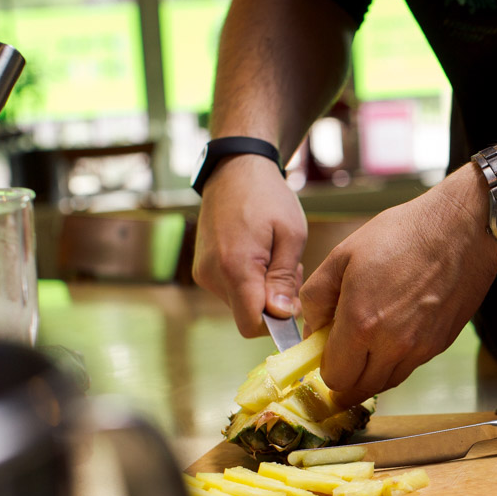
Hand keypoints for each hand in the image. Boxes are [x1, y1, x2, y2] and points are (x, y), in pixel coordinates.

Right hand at [192, 155, 307, 336]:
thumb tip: (279, 315)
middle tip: (291, 270)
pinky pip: (232, 291)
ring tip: (275, 259)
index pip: (252, 325)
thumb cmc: (268, 197)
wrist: (235, 170)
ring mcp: (204, 273)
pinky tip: (260, 257)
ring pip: (241, 304)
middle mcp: (213, 275)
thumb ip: (284, 279)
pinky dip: (250, 283)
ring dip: (263, 291)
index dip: (276, 323)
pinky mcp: (203, 270)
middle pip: (248, 316)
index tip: (294, 302)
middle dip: (274, 303)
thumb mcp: (290, 236)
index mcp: (235, 268)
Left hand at [299, 170, 496, 406]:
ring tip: (368, 343)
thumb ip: (317, 297)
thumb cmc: (404, 234)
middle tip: (341, 352)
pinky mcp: (439, 345)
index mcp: (361, 323)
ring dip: (370, 372)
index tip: (324, 352)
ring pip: (384, 384)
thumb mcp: (343, 254)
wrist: (463, 230)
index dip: (324, 367)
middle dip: (345, 376)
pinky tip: (393, 332)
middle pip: (358, 390)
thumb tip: (313, 329)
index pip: (334, 377)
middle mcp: (391, 345)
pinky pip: (408, 367)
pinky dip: (394, 361)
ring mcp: (419, 349)